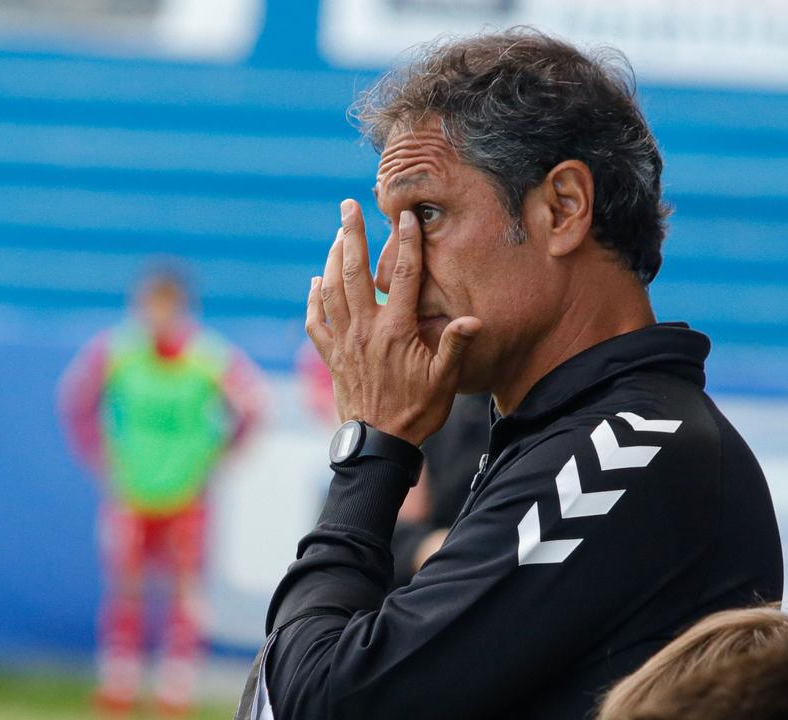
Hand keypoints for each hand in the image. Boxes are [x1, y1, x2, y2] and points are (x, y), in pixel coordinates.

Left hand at [305, 201, 480, 443]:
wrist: (379, 445)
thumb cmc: (416, 412)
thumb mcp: (444, 381)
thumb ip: (455, 347)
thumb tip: (474, 319)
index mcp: (396, 331)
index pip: (402, 276)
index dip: (406, 244)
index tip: (406, 217)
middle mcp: (366, 330)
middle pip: (356, 272)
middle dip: (352, 234)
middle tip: (347, 205)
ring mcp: (344, 343)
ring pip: (332, 291)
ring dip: (333, 259)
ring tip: (338, 235)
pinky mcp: (331, 357)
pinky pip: (316, 322)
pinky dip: (313, 300)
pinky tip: (315, 283)